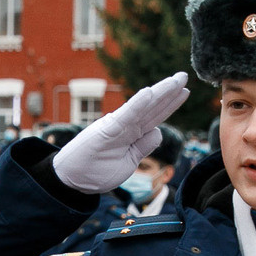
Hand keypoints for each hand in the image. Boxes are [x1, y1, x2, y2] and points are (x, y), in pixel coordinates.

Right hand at [53, 72, 190, 194]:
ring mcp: (117, 126)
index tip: (184, 91)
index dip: (170, 104)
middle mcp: (125, 126)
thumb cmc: (96, 172)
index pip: (155, 116)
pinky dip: (137, 104)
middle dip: (169, 92)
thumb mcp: (128, 163)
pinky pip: (125, 116)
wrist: (71, 180)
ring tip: (176, 80)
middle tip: (184, 75)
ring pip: (143, 108)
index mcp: (131, 133)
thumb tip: (158, 132)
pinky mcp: (107, 131)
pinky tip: (149, 93)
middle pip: (152, 108)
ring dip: (160, 93)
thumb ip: (142, 147)